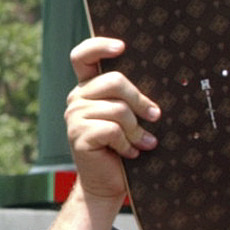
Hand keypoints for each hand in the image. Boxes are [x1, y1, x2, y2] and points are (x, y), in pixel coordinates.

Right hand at [64, 37, 155, 204]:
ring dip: (136, 130)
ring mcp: (74, 117)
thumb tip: (153, 94)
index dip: (99, 46)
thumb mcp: (127, 118)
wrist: (106, 184)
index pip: (82, 56)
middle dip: (140, 100)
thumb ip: (129, 99)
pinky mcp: (78, 136)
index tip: (122, 47)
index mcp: (87, 89)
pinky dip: (127, 144)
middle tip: (155, 116)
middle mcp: (77, 99)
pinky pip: (113, 130)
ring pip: (118, 110)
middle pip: (114, 81)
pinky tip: (129, 153)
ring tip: (141, 143)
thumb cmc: (122, 148)